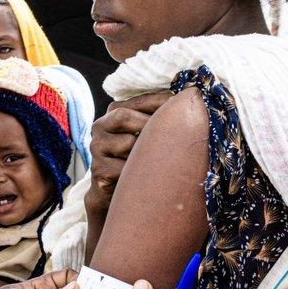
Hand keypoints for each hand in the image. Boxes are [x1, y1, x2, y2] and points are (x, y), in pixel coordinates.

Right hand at [85, 93, 171, 217]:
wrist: (115, 192)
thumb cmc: (137, 158)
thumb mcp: (145, 134)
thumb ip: (157, 117)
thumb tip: (191, 97)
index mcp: (112, 114)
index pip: (137, 101)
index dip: (160, 102)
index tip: (183, 104)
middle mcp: (99, 128)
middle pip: (124, 117)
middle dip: (149, 125)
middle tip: (171, 137)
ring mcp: (96, 150)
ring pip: (128, 144)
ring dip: (145, 153)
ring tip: (156, 161)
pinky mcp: (99, 171)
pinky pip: (125, 168)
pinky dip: (139, 173)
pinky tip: (143, 176)